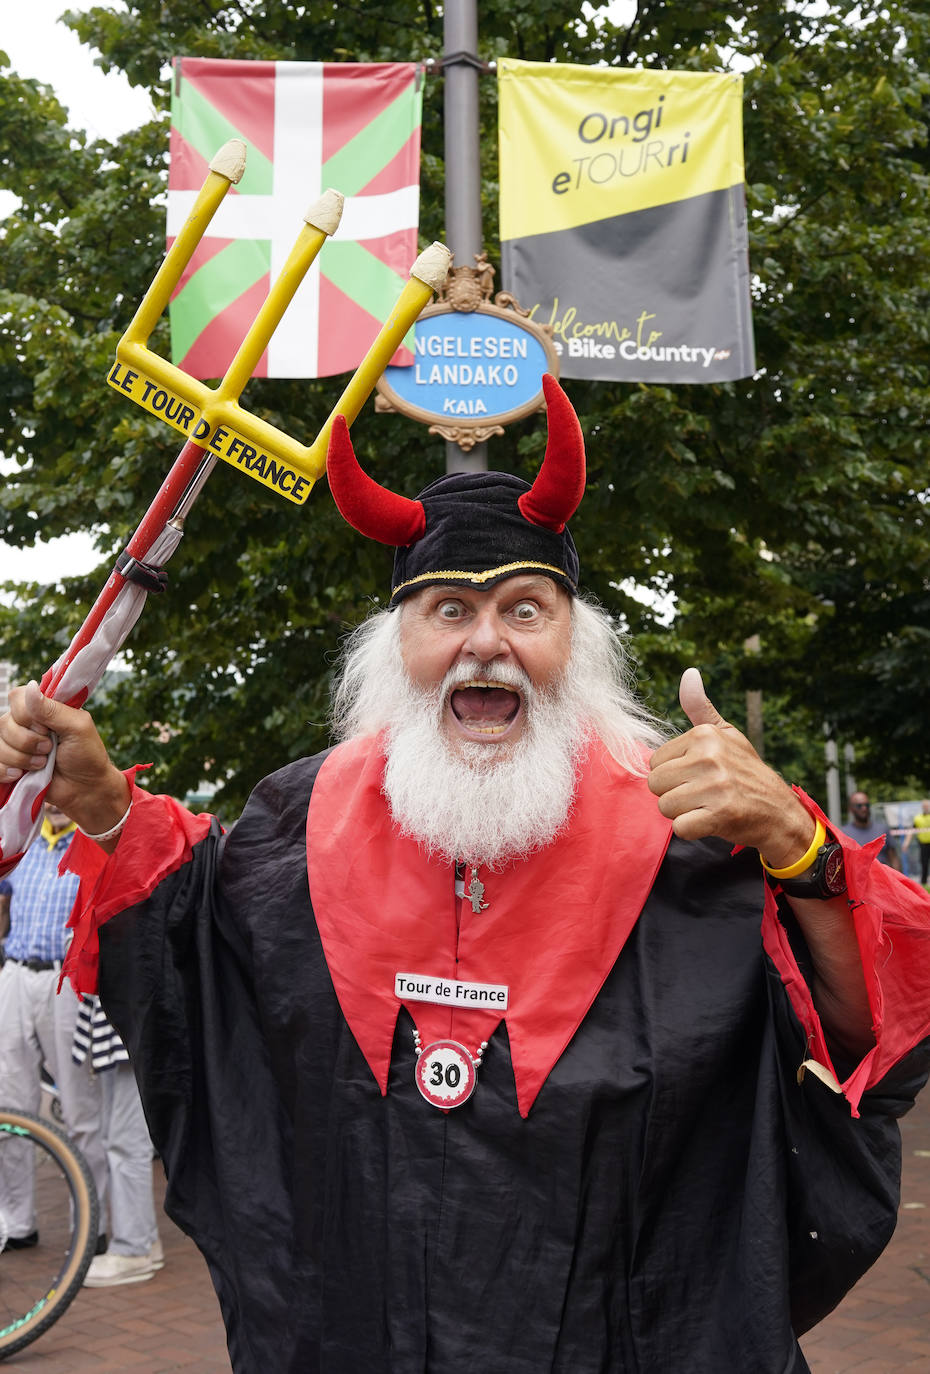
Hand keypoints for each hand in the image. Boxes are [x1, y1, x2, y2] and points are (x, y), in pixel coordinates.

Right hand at [0, 682, 128, 831]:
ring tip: (43, 764)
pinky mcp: (10, 764)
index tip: (47, 729)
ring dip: (22, 759)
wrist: (85, 789)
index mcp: (42, 708)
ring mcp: (15, 744)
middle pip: (5, 723)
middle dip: (28, 741)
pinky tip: (23, 775)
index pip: (17, 697)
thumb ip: (53, 709)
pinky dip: (8, 771)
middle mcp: (25, 723)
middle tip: (49, 749)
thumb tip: (30, 686)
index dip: (28, 715)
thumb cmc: (87, 755)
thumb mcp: (78, 727)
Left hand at [648, 668, 814, 868]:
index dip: (673, 774)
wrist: (779, 811)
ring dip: (683, 813)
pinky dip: (692, 830)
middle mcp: (710, 756)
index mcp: (705, 735)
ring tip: (707, 806)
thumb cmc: (745, 772)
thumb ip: (700, 708)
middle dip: (674, 794)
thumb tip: (688, 673)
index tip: (699, 776)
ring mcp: (715, 785)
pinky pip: (680, 828)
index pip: (655, 762)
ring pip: (665, 806)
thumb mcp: (726, 735)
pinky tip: (712, 821)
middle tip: (702, 794)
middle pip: (655, 784)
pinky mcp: (720, 814)